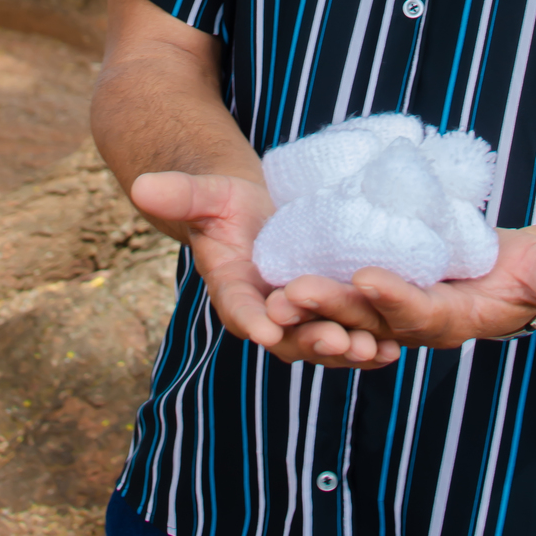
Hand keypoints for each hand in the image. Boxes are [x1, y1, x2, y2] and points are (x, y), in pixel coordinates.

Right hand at [130, 172, 399, 369]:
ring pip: (318, 340)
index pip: (236, 306)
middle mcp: (261, 309)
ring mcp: (292, 313)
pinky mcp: (319, 309)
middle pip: (286, 335)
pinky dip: (365, 341)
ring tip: (376, 350)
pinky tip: (394, 347)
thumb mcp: (203, 192)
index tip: (264, 327)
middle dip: (313, 341)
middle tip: (341, 342)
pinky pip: (342, 331)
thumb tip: (142, 185)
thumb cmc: (221, 199)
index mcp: (230, 286)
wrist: (244, 211)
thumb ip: (178, 194)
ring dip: (346, 348)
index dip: (250, 316)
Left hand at [278, 228, 535, 352]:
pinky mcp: (379, 295)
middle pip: (370, 318)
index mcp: (454, 320)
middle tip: (293, 290)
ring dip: (312, 303)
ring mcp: (394, 312)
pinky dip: (315, 289)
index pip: (420, 314)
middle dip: (333, 306)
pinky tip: (280, 273)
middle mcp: (417, 324)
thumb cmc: (529, 271)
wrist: (507, 276)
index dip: (394, 298)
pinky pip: (342, 296)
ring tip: (274, 291)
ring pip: (347, 312)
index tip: (367, 277)